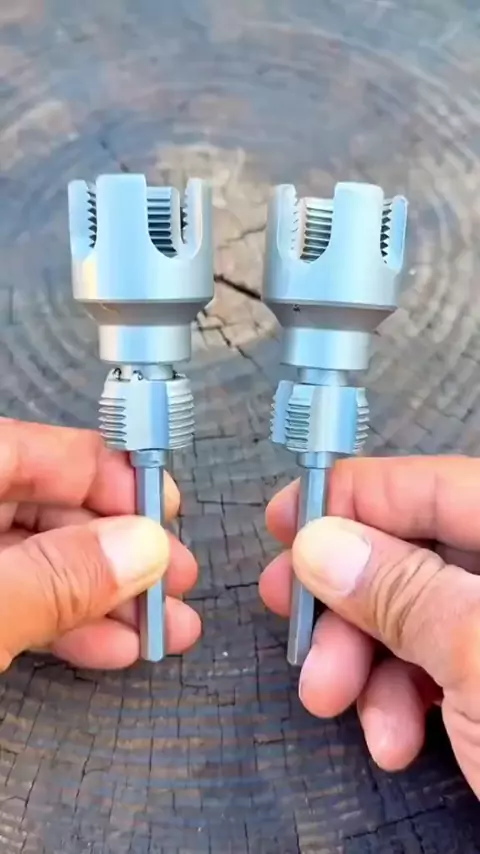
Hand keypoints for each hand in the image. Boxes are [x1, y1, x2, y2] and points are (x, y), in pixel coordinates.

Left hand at [0, 418, 200, 669]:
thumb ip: (57, 575)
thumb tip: (145, 548)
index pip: (37, 450)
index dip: (107, 477)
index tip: (163, 513)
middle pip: (45, 507)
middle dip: (120, 549)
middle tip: (177, 581)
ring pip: (36, 559)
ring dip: (104, 595)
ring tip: (165, 630)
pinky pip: (14, 599)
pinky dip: (61, 620)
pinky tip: (113, 647)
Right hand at [260, 456, 479, 797]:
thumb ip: (403, 592)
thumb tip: (322, 543)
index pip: (432, 485)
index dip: (351, 495)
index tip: (284, 519)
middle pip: (414, 553)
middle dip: (348, 598)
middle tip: (293, 623)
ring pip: (416, 616)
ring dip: (364, 660)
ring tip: (335, 703)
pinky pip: (436, 665)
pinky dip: (400, 698)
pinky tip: (393, 739)